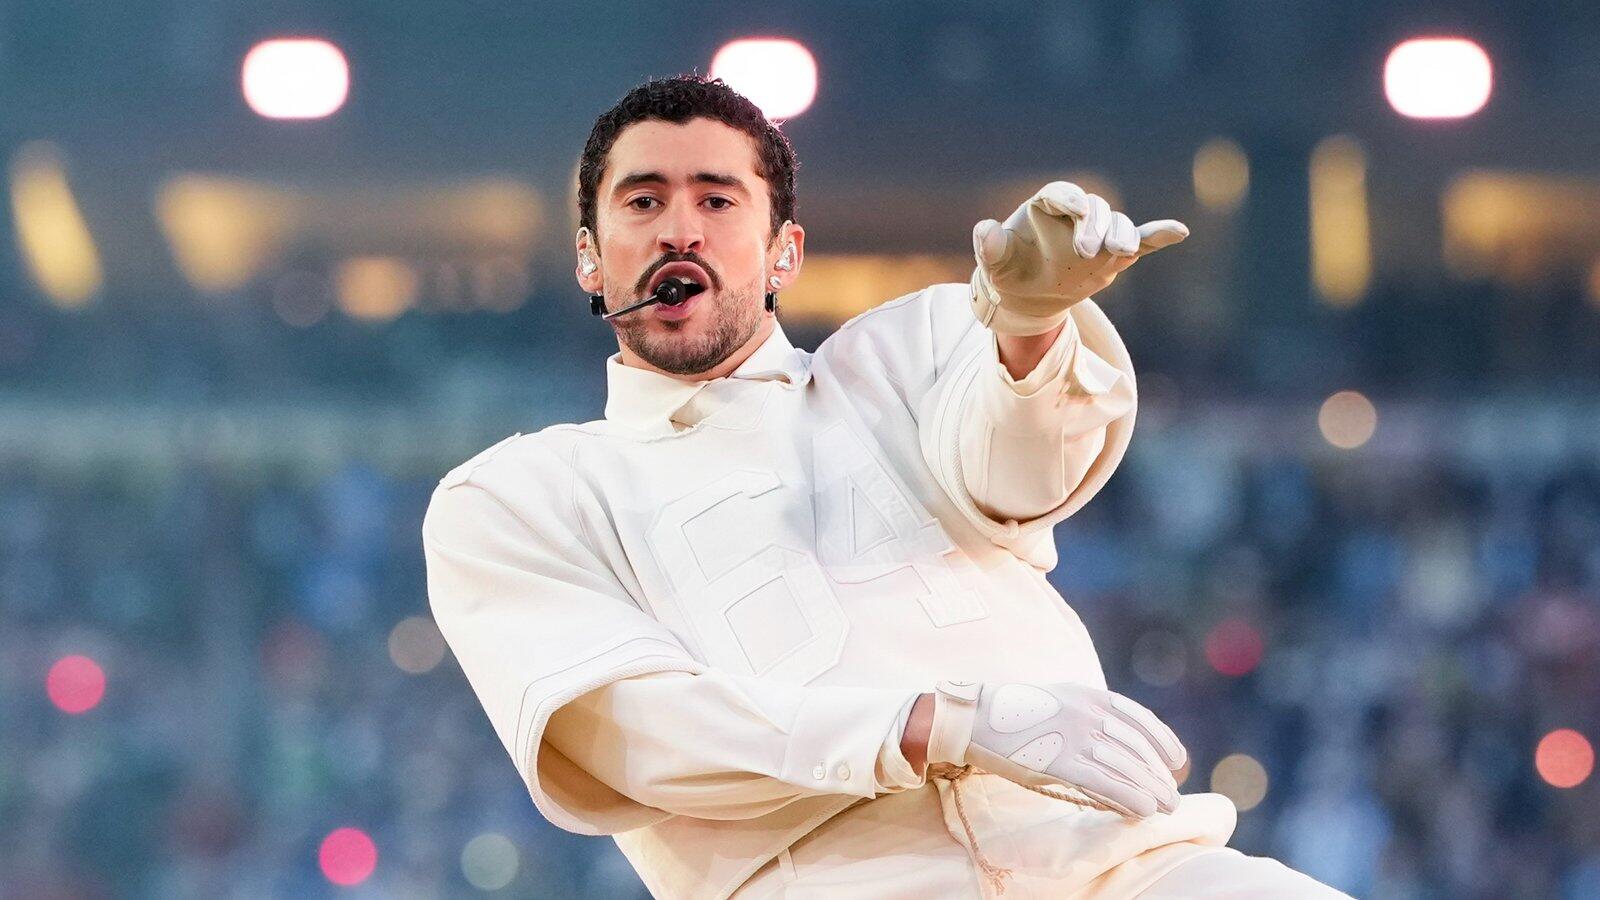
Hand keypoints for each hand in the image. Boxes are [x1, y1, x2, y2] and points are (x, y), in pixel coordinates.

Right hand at [927, 680, 1186, 818]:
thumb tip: (1116, 745)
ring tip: (1165, 807)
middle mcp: (1087, 712)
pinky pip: (1106, 782)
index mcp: (1088, 695)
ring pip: (1127, 767)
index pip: (1139, 717)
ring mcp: (1075, 736)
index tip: (1177, 760)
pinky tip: (1144, 809)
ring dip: (1152, 789)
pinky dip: (1130, 797)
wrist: (975, 718)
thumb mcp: (1058, 701)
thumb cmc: (1015, 715)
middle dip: (1159, 773)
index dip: (1163, 740)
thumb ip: (1087, 716)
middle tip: (1171, 794)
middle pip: (1137, 746)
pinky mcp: (1061, 761)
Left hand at [970, 181, 1188, 334]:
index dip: (1070, 199)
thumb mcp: (994, 264)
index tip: (1075, 210)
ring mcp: (1099, 234)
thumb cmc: (1009, 272)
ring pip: (1118, 224)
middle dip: (1096, 225)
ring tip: (1121, 253)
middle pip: (1095, 208)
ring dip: (1123, 235)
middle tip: (1087, 252)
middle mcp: (1076, 214)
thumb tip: (984, 230)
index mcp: (1046, 207)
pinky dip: (1158, 236)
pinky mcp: (1114, 253)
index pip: (1061, 194)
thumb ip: (990, 247)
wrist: (1028, 295)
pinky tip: (1179, 231)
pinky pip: (1141, 241)